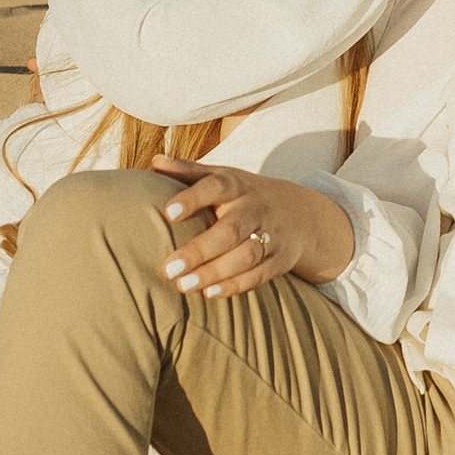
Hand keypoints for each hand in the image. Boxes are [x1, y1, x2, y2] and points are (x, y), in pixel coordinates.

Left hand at [155, 165, 351, 301]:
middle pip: (231, 230)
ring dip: (215, 272)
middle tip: (169, 268)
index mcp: (236, 185)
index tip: (168, 213)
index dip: (192, 198)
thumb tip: (155, 161)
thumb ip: (188, 171)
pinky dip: (235, 285)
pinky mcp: (280, 259)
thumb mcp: (222, 176)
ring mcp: (271, 235)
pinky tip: (208, 293)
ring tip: (183, 285)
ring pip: (246, 256)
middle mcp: (255, 209)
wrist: (300, 214)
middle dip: (199, 251)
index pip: (215, 187)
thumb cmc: (244, 195)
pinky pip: (259, 275)